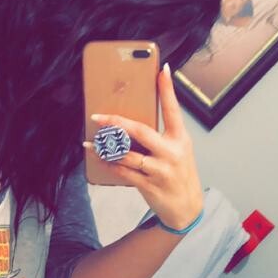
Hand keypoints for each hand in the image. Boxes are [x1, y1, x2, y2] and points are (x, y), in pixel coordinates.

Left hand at [84, 62, 203, 229]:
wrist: (187, 208)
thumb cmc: (178, 174)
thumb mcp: (177, 150)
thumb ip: (160, 136)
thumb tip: (130, 121)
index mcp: (180, 138)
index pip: (173, 109)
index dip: (167, 89)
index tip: (162, 70)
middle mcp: (171, 152)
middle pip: (141, 131)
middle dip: (116, 122)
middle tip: (97, 116)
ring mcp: (160, 170)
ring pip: (127, 155)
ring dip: (105, 149)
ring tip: (90, 143)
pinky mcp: (149, 185)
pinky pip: (123, 172)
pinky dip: (109, 165)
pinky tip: (99, 159)